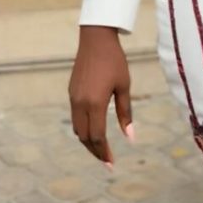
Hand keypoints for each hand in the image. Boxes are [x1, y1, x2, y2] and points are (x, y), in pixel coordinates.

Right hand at [68, 26, 134, 167]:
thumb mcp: (124, 86)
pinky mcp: (71, 92)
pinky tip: (93, 128)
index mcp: (95, 103)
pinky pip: (75, 117)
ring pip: (77, 129)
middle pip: (84, 137)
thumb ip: (125, 113)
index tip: (111, 163)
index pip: (97, 136)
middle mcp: (80, 103)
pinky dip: (83, 128)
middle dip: (95, 151)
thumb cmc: (115, 61)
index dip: (104, 152)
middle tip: (107, 160)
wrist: (96, 39)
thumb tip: (130, 137)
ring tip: (101, 147)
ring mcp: (73, 98)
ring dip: (88, 140)